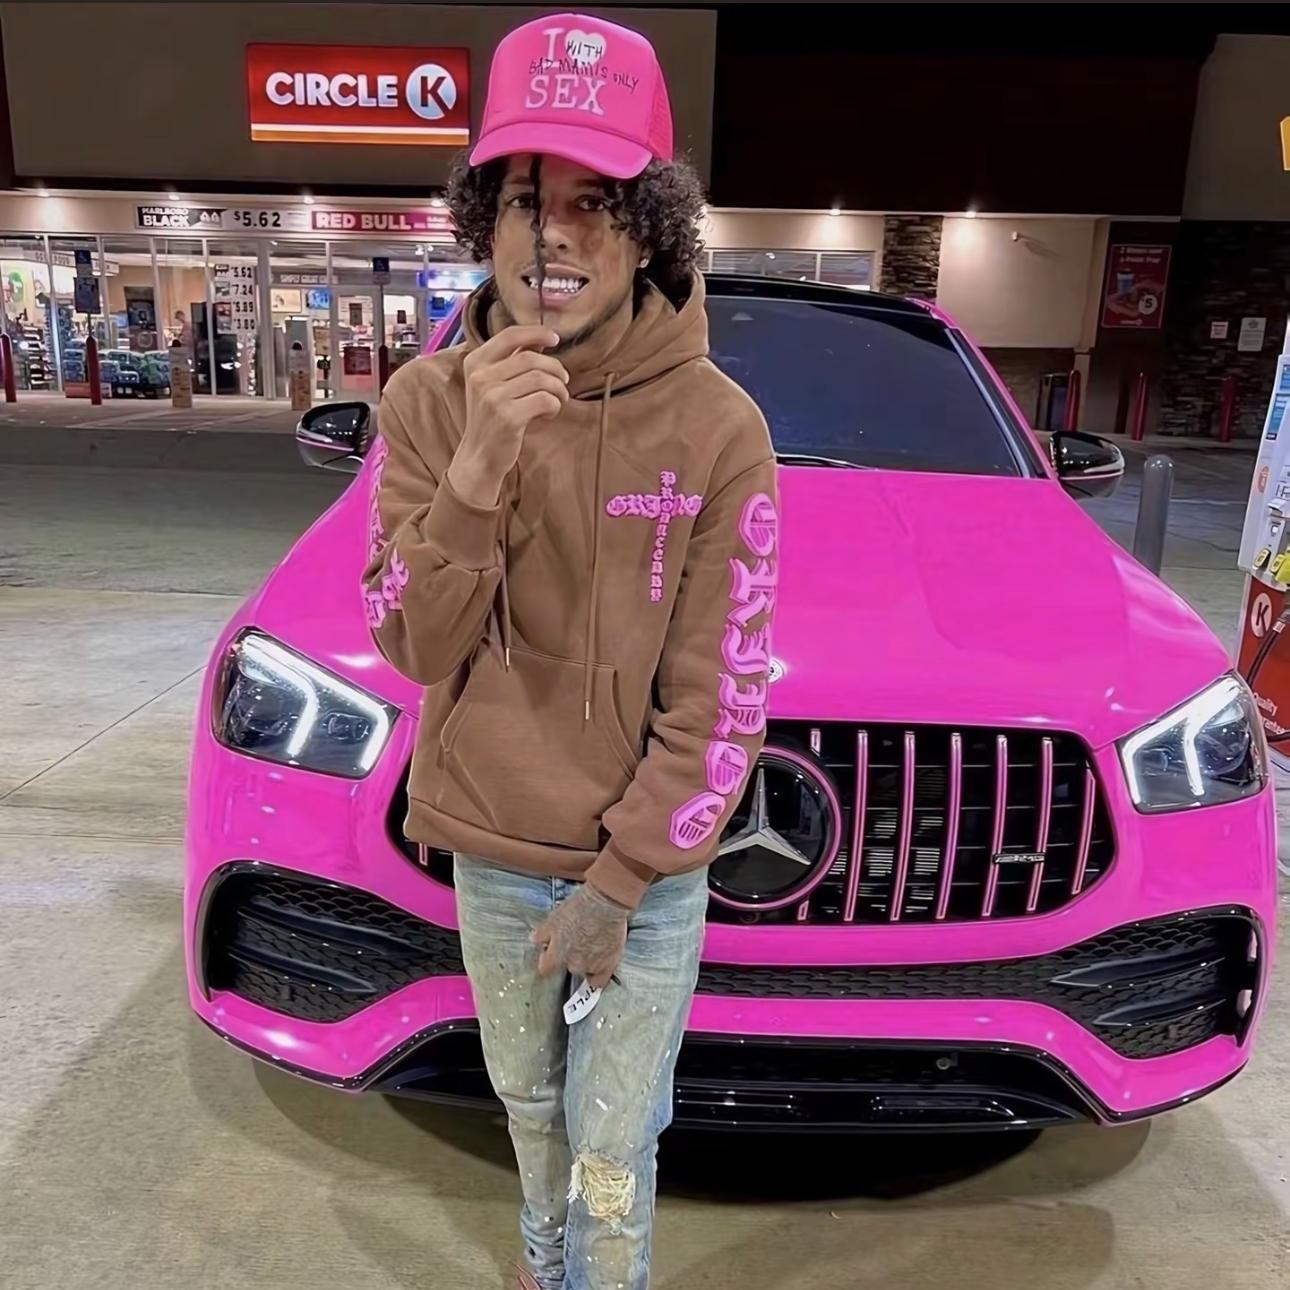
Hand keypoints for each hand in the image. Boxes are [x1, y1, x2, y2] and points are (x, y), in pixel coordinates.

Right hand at [448, 324, 568, 506]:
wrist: (480, 456)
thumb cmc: (491, 419)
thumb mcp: (492, 385)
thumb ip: (512, 362)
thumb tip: (540, 340)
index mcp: (476, 363)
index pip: (510, 335)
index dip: (536, 332)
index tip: (555, 338)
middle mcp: (481, 377)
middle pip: (531, 358)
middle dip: (555, 368)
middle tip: (563, 382)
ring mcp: (493, 397)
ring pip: (541, 378)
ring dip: (558, 388)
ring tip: (558, 400)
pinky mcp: (508, 417)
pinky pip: (545, 400)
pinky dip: (555, 406)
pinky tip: (548, 414)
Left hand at [531, 883, 628, 989]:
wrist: (606, 905)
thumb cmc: (581, 907)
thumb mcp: (554, 917)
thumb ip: (543, 933)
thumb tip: (535, 939)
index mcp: (557, 954)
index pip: (545, 968)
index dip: (547, 958)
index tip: (551, 952)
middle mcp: (573, 964)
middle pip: (566, 967)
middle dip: (569, 956)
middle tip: (575, 940)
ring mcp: (591, 966)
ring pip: (584, 970)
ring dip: (585, 960)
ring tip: (590, 942)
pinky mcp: (608, 965)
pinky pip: (600, 979)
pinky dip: (598, 973)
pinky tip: (599, 963)